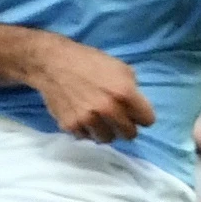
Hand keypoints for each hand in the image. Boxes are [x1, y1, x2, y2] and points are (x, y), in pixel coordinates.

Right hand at [24, 33, 155, 143]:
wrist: (53, 63)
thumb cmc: (89, 62)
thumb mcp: (119, 67)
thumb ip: (132, 88)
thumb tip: (135, 106)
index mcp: (124, 92)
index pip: (147, 120)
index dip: (142, 116)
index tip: (135, 114)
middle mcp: (108, 109)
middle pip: (130, 134)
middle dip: (127, 126)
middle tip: (119, 119)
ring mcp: (88, 120)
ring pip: (108, 139)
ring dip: (107, 131)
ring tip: (100, 120)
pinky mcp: (71, 125)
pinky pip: (86, 137)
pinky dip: (87, 130)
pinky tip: (83, 118)